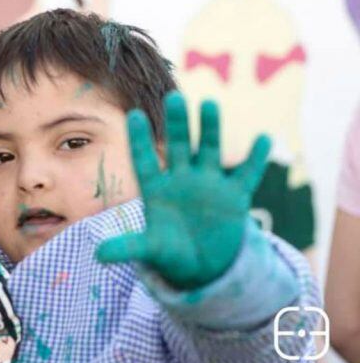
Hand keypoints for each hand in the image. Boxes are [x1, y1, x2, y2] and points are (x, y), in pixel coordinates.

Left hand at [96, 91, 270, 289]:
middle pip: (177, 147)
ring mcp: (209, 184)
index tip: (133, 116)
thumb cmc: (169, 253)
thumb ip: (126, 248)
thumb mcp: (148, 250)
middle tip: (174, 98)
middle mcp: (181, 180)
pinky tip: (263, 139)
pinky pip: (247, 174)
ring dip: (210, 129)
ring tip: (209, 105)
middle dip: (177, 125)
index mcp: (156, 190)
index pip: (144, 161)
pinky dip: (255, 159)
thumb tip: (98, 255)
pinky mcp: (234, 196)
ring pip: (208, 150)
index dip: (140, 141)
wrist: (201, 264)